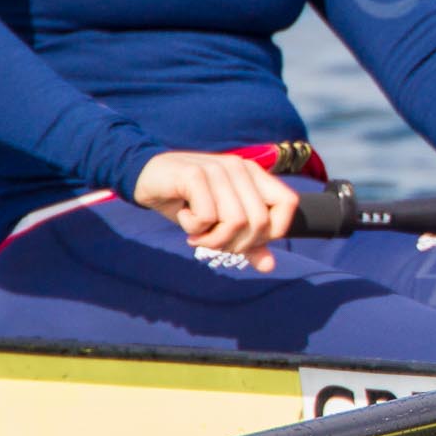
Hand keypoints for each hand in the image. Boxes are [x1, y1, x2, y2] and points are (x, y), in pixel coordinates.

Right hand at [132, 152, 299, 272]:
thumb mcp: (220, 223)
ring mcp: (219, 168)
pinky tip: (184, 217)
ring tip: (197, 235)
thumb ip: (247, 242)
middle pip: (260, 221)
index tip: (244, 240)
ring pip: (236, 221)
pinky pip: (207, 217)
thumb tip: (269, 267)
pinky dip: (194, 228)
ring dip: (213, 240)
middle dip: (236, 244)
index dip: (273, 230)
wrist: (146, 177)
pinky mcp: (194, 174)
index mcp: (255, 175)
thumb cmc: (189, 202)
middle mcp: (241, 168)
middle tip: (213, 242)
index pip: (289, 204)